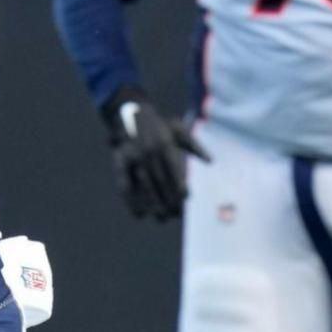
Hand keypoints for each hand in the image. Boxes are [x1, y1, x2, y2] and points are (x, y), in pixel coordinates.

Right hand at [100, 86, 209, 221]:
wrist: (131, 114)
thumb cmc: (160, 126)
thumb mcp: (179, 130)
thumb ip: (195, 146)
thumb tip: (211, 161)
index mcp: (164, 144)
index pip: (173, 169)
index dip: (179, 185)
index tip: (184, 199)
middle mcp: (149, 151)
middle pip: (160, 180)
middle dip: (168, 199)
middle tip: (174, 214)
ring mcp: (134, 157)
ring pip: (144, 185)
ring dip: (153, 203)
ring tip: (161, 217)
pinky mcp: (120, 162)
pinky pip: (124, 184)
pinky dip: (130, 200)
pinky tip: (139, 214)